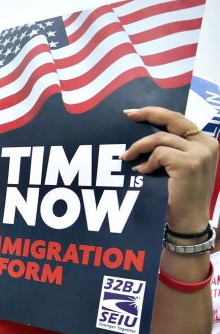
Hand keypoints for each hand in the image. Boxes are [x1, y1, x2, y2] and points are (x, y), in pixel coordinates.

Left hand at [123, 107, 218, 232]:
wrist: (189, 221)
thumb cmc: (179, 196)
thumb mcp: (178, 167)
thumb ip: (171, 149)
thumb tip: (144, 134)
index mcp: (205, 142)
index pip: (179, 120)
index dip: (156, 113)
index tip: (135, 113)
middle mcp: (206, 143)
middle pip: (173, 119)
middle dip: (148, 114)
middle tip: (128, 115)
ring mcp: (199, 153)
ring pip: (160, 138)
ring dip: (139, 147)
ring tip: (127, 157)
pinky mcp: (189, 164)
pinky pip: (159, 154)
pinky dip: (147, 162)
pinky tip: (142, 172)